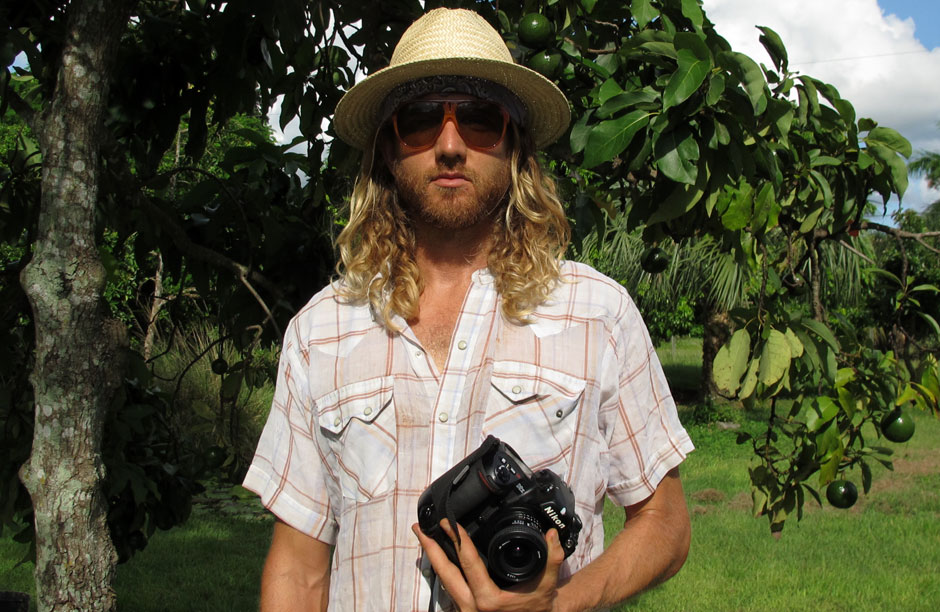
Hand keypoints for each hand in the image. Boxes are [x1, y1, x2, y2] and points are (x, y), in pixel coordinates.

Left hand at [412, 519, 565, 611]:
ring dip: (434, 558)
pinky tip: (440, 557)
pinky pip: (449, 588)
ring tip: (425, 538)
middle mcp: (472, 607)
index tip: (449, 523)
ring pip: (443, 581)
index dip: (458, 540)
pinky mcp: (466, 610)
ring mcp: (466, 611)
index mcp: (488, 600)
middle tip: (420, 528)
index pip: (468, 563)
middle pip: (444, 573)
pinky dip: (443, 570)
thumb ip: (552, 559)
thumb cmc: (539, 608)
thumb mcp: (547, 585)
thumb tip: (552, 535)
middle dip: (431, 548)